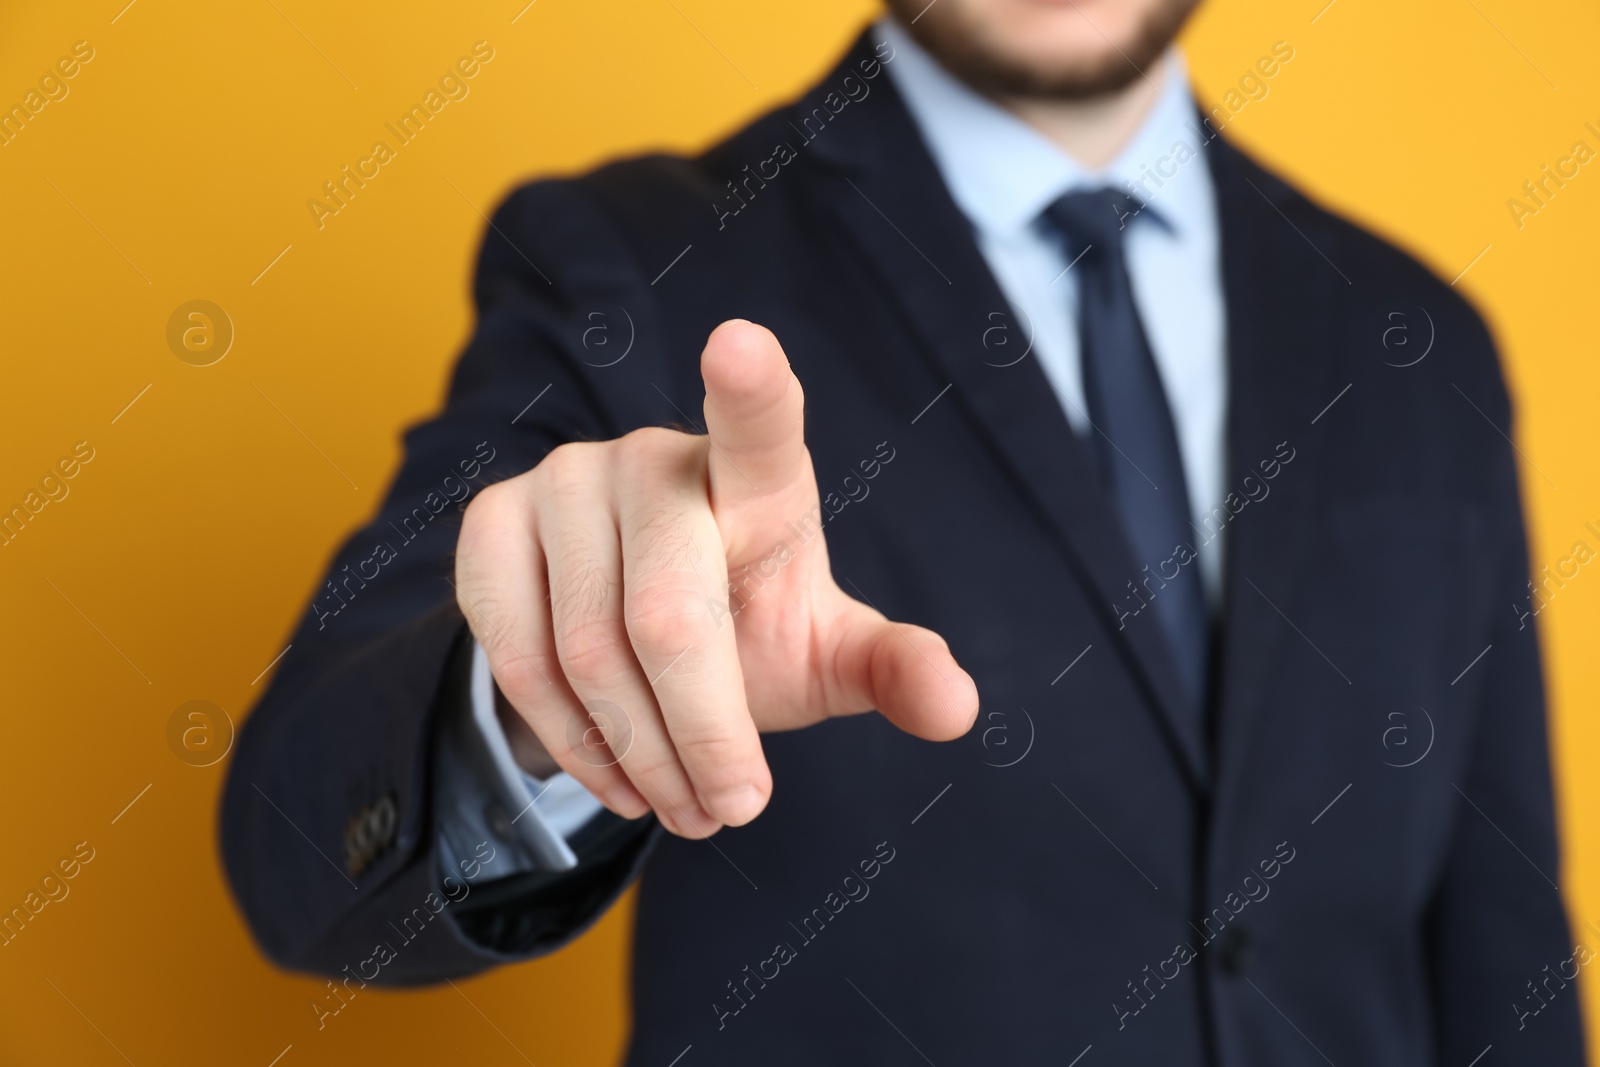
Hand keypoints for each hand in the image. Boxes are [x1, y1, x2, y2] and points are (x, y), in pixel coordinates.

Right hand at [454, 320, 978, 837]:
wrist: (637, 636)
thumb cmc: (749, 627)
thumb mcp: (825, 653)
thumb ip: (890, 669)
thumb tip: (961, 706)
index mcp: (758, 474)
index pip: (759, 422)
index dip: (750, 385)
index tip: (741, 343)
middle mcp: (655, 458)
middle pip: (669, 616)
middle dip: (705, 735)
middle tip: (733, 808)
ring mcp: (564, 481)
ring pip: (586, 653)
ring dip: (640, 758)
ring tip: (685, 806)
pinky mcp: (492, 523)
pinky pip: (516, 657)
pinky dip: (570, 742)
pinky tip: (613, 774)